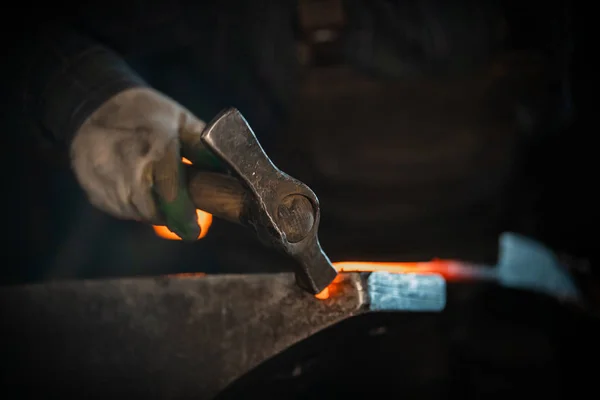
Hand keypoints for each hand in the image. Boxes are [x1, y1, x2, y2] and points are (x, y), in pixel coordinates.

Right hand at [70, 87, 213, 239]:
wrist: (95, 105)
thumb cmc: (147, 114)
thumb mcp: (181, 121)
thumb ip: (203, 149)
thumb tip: (229, 174)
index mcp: (157, 149)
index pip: (171, 194)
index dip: (183, 218)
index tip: (193, 231)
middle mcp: (129, 166)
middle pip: (152, 211)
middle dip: (168, 215)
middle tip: (176, 206)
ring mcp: (106, 179)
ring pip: (134, 213)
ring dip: (149, 209)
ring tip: (153, 188)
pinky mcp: (93, 188)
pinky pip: (117, 208)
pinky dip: (130, 204)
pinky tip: (133, 185)